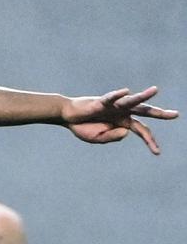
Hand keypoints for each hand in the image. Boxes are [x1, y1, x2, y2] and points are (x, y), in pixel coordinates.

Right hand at [63, 86, 177, 153]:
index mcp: (123, 122)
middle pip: (144, 112)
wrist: (67, 116)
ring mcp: (113, 106)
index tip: (157, 153)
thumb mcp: (99, 138)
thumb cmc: (83, 126)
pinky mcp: (101, 101)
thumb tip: (126, 131)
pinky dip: (118, 95)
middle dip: (160, 113)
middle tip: (175, 115)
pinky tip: (125, 91)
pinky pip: (111, 98)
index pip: (142, 130)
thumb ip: (113, 137)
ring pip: (131, 101)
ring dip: (143, 96)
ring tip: (154, 90)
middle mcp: (122, 112)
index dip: (150, 141)